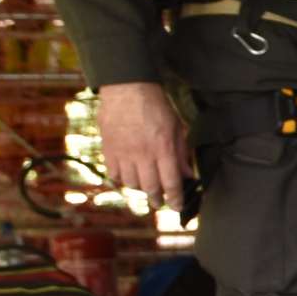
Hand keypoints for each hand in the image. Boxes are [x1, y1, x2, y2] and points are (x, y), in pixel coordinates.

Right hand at [94, 81, 190, 209]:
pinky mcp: (108, 149)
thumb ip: (181, 153)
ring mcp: (123, 153)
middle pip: (150, 188)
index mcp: (163, 148)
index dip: (175, 199)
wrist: (127, 88)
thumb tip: (188, 175)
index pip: (171, 183)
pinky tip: (126, 176)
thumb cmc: (155, 106)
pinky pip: (113, 174)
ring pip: (131, 183)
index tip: (177, 207)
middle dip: (156, 199)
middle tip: (159, 202)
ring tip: (144, 185)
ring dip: (139, 188)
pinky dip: (120, 179)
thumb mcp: (177, 127)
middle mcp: (143, 154)